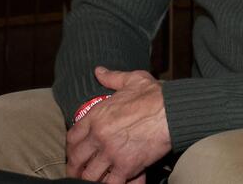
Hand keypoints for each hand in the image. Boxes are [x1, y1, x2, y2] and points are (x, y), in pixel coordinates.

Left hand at [65, 67, 171, 181]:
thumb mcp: (131, 80)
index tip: (74, 152)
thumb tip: (99, 71)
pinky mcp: (126, 166)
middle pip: (77, 159)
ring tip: (92, 181)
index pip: (72, 136)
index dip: (70, 147)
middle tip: (78, 172)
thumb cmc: (154, 95)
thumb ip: (112, 77)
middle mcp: (99, 136)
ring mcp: (111, 153)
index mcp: (97, 116)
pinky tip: (111, 183)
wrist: (172, 111)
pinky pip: (110, 183)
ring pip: (90, 175)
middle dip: (75, 168)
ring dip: (89, 179)